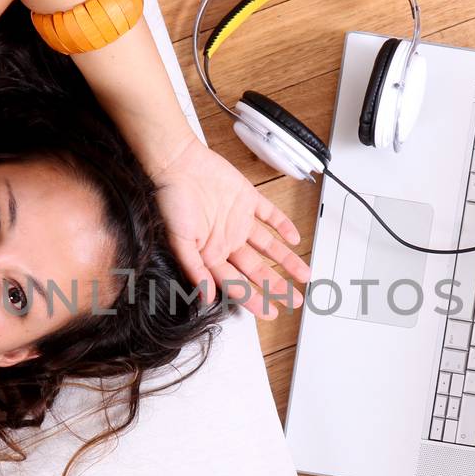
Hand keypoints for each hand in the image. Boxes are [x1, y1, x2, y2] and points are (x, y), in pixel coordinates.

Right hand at [148, 137, 311, 319]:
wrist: (177, 163)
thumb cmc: (171, 201)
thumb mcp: (179, 241)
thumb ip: (194, 270)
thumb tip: (206, 297)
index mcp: (210, 253)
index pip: (237, 283)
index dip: (254, 299)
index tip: (270, 312)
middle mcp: (226, 240)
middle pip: (257, 269)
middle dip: (276, 286)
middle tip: (295, 300)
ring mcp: (238, 220)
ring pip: (268, 246)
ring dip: (286, 260)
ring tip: (304, 275)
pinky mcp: (246, 199)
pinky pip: (269, 215)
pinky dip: (283, 225)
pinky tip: (295, 238)